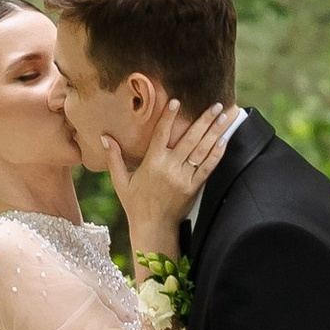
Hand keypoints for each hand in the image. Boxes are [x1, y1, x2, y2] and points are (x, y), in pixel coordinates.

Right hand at [106, 96, 232, 258]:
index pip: (161, 134)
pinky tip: (224, 140)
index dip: (169, 117)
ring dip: (215, 132)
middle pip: (189, 139)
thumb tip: (104, 137)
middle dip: (204, 120)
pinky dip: (217, 153)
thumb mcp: (120, 181)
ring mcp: (184, 178)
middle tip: (216, 104)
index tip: (177, 102)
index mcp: (152, 163)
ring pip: (202, 150)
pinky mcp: (194, 187)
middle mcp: (169, 168)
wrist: (152, 228)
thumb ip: (114, 158)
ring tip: (225, 116)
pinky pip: (208, 167)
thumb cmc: (135, 204)